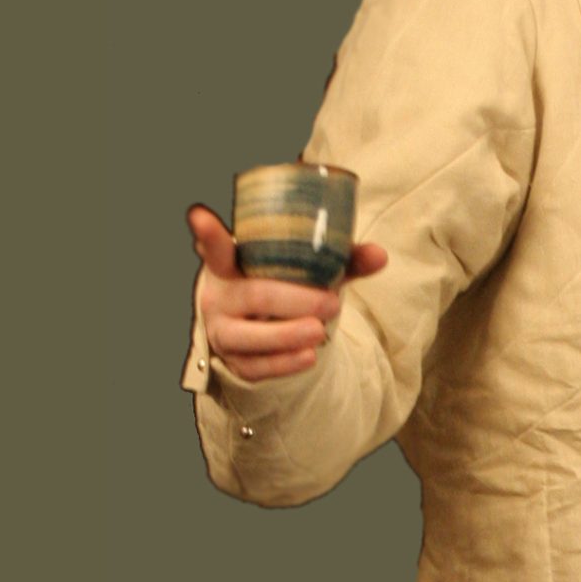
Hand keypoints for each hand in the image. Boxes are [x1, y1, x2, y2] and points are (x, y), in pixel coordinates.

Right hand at [186, 203, 388, 382]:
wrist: (258, 327)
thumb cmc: (280, 287)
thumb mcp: (304, 271)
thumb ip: (341, 261)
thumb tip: (379, 255)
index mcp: (231, 265)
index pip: (216, 247)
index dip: (209, 235)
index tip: (201, 215)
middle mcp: (220, 296)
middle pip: (254, 296)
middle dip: (293, 300)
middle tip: (330, 303)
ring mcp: (223, 330)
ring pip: (250, 336)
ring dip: (287, 334)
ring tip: (319, 331)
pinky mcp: (234, 361)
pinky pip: (257, 366)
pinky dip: (284, 363)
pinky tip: (309, 356)